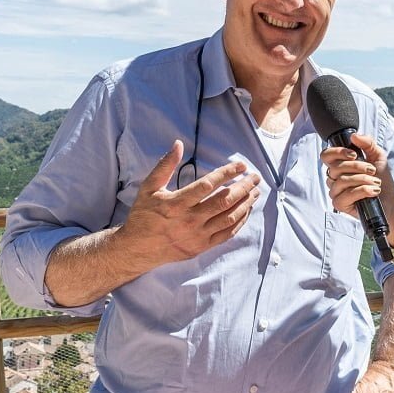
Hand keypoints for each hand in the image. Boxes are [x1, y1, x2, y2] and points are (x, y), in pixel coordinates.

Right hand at [115, 140, 260, 267]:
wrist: (138, 248)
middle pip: (224, 201)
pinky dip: (240, 221)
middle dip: (243, 187)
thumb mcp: (149, 187)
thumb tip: (178, 144)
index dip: (227, 173)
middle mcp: (190, 220)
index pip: (208, 185)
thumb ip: (164, 165)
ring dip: (245, 203)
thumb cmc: (143, 215)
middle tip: (255, 177)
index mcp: (177, 203)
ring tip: (255, 191)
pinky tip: (246, 210)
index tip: (241, 166)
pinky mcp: (202, 247)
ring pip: (229, 217)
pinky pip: (227, 234)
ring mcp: (198, 235)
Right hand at [320, 133, 393, 239]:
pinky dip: (362, 191)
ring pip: (342, 181)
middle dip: (358, 167)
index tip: (354, 154)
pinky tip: (373, 192)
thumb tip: (354, 136)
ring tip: (376, 182)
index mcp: (339, 164)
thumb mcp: (377, 156)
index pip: (326, 155)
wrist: (389, 198)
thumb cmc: (381, 177)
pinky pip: (346, 195)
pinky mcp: (339, 204)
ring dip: (363, 179)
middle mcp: (334, 178)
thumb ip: (367, 143)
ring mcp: (335, 191)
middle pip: (336, 167)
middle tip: (372, 170)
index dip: (337, 152)